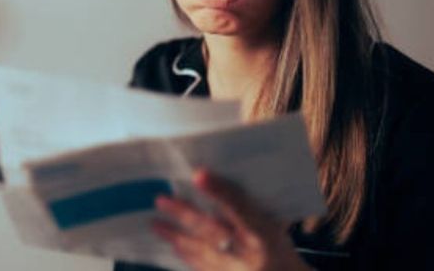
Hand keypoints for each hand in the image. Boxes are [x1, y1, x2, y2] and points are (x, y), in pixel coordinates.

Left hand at [151, 169, 310, 270]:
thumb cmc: (278, 247)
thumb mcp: (271, 224)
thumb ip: (245, 207)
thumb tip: (209, 180)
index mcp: (265, 233)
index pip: (241, 208)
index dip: (220, 191)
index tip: (198, 174)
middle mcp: (250, 254)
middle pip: (212, 231)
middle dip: (184, 214)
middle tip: (161, 200)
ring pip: (201, 251)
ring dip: (176, 236)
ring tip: (155, 223)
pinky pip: (202, 268)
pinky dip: (187, 256)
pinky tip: (173, 246)